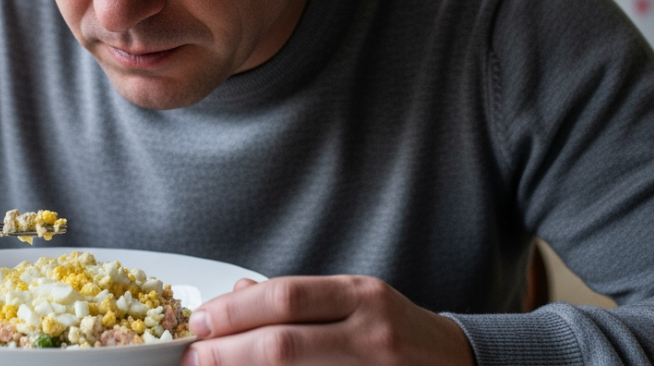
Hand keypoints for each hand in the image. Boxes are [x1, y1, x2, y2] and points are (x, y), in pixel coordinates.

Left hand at [182, 275, 474, 365]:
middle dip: (229, 350)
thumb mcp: (355, 300)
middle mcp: (370, 331)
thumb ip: (300, 300)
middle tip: (195, 354)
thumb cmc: (398, 331)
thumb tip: (237, 294)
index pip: (285, 297)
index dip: (235, 311)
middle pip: (284, 341)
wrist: (458, 363)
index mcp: (360, 295)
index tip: (200, 321)